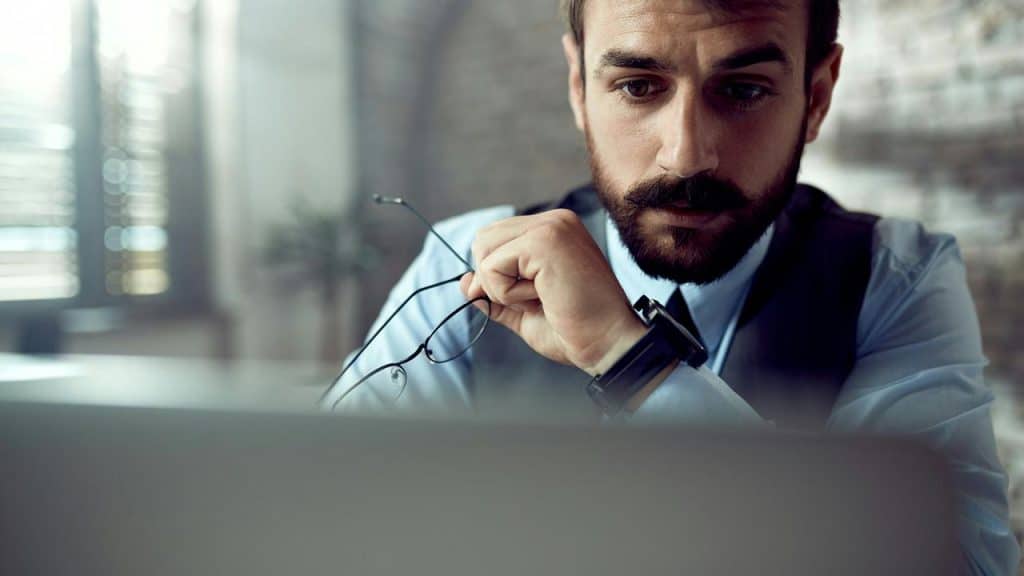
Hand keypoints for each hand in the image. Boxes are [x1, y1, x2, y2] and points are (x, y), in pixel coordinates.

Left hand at [459, 209, 646, 375]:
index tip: (528, 299)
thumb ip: (494, 293)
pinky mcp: (544, 241)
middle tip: (536, 299)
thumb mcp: (525, 310)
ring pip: (484, 251)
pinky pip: (492, 268)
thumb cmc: (577, 330)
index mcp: (554, 230)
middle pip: (483, 240)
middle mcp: (554, 220)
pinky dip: (508, 294)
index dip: (493, 274)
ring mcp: (551, 227)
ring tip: (541, 298)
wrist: (609, 345)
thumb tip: (464, 281)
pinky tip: (544, 298)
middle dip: (494, 280)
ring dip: (502, 287)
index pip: (495, 238)